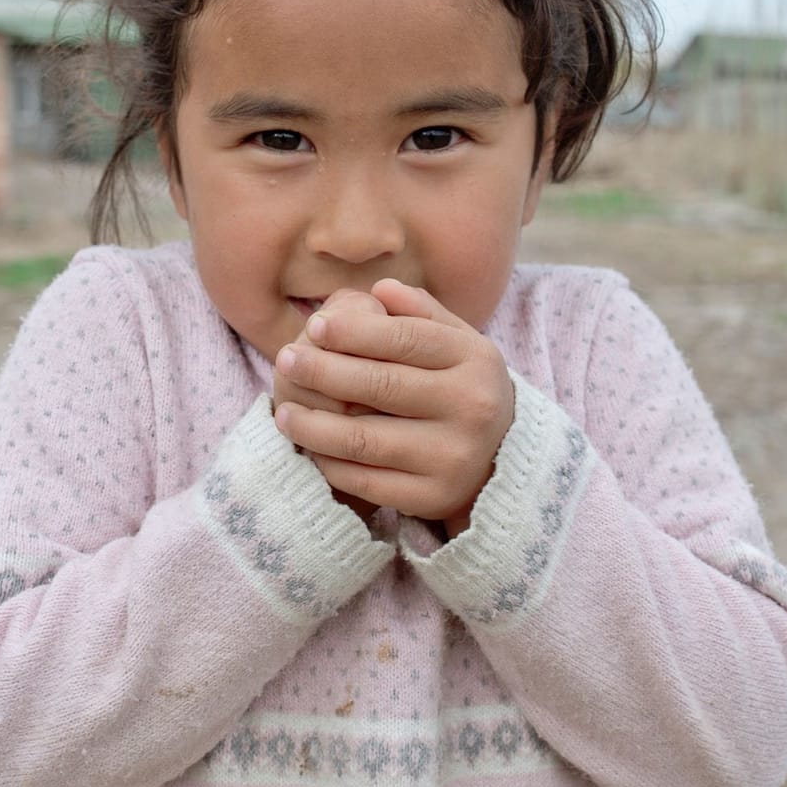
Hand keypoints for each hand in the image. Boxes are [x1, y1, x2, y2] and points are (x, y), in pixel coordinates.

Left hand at [272, 279, 514, 531]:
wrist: (503, 460)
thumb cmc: (463, 388)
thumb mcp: (459, 343)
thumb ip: (422, 313)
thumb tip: (380, 289)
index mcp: (475, 360)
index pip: (405, 339)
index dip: (353, 332)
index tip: (314, 326)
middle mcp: (470, 408)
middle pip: (380, 385)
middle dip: (322, 371)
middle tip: (285, 360)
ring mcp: (452, 456)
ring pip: (364, 438)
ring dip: (313, 425)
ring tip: (283, 412)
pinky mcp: (432, 497)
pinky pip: (365, 480)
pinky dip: (330, 463)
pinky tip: (310, 448)